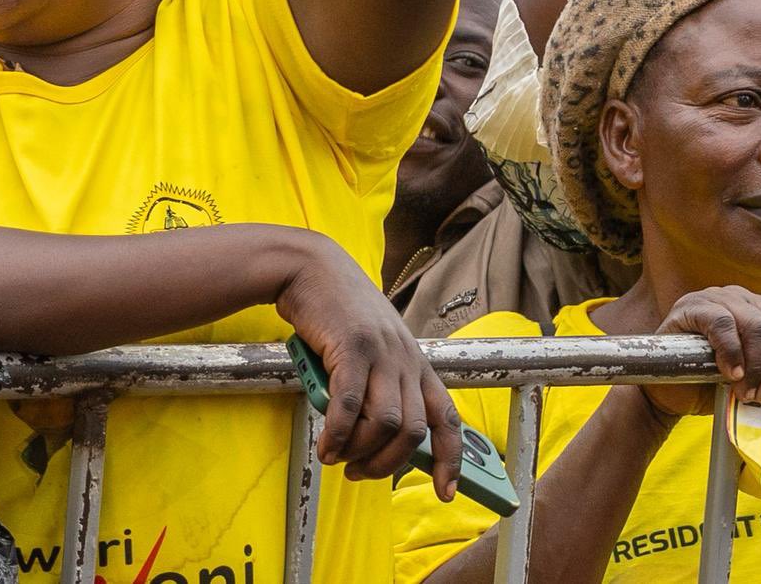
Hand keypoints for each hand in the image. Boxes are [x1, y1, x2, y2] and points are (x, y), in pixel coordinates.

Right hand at [274, 242, 461, 497]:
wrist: (310, 267)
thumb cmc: (337, 309)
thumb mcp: (372, 344)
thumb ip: (379, 380)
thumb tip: (374, 432)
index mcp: (416, 361)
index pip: (446, 418)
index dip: (450, 460)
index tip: (445, 492)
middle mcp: (406, 359)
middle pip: (413, 431)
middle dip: (387, 463)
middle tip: (360, 473)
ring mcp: (381, 353)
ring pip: (386, 423)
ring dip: (362, 452)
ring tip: (338, 459)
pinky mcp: (351, 348)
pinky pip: (350, 406)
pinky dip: (339, 433)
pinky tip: (326, 444)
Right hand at [647, 285, 760, 416]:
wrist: (669, 393)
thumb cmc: (712, 383)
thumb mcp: (755, 373)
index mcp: (760, 309)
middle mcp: (740, 297)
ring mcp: (714, 298)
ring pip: (758, 324)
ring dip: (758, 365)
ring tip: (747, 391)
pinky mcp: (690, 307)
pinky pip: (723, 324)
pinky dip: (732, 353)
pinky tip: (729, 374)